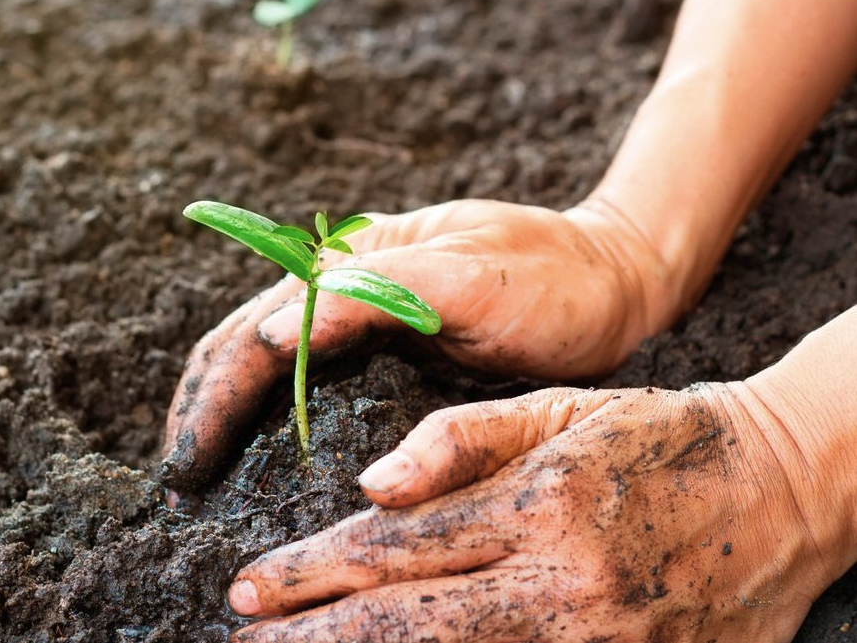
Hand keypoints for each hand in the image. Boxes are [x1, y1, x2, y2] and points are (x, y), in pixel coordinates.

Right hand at [161, 199, 676, 490]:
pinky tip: (259, 454)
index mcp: (355, 260)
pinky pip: (310, 381)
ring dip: (225, 415)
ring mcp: (363, 314)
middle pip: (244, 347)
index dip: (213, 399)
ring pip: (267, 364)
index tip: (187, 465)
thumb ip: (377, 291)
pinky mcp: (387, 344)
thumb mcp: (471, 275)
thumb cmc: (552, 276)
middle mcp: (345, 283)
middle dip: (202, 411)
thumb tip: (269, 334)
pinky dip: (271, 417)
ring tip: (199, 476)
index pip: (255, 331)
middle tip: (178, 485)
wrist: (612, 279)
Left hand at [227, 383, 851, 641]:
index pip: (396, 548)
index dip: (310, 573)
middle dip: (313, 638)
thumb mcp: (563, 411)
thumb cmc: (660, 437)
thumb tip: (370, 483)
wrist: (783, 492)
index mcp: (541, 503)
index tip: (247, 589)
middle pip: (407, 627)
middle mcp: (565, 585)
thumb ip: (462, 440)